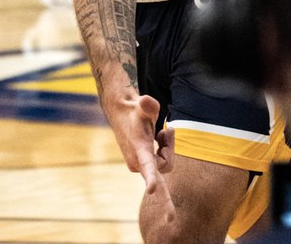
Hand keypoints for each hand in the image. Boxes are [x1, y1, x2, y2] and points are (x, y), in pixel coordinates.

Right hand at [109, 91, 174, 218]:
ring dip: (167, 147)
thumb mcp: (143, 104)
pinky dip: (163, 148)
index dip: (150, 178)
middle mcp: (138, 162)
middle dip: (170, 148)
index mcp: (140, 150)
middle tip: (167, 130)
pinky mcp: (140, 165)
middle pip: (166, 165)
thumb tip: (145, 101)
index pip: (147, 165)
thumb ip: (148, 104)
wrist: (121, 115)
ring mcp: (138, 166)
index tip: (152, 190)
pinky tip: (158, 136)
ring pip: (164, 163)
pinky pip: (161, 162)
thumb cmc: (135, 110)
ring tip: (161, 131)